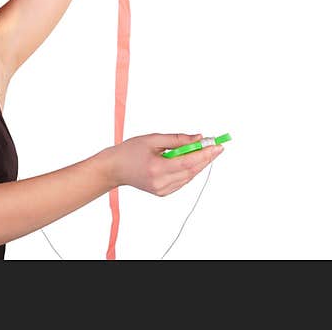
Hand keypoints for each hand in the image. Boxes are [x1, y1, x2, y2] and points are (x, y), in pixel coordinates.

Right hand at [106, 133, 224, 195]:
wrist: (114, 169)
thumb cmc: (129, 151)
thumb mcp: (152, 139)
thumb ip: (177, 139)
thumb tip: (198, 138)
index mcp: (157, 168)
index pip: (188, 162)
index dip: (205, 154)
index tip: (217, 145)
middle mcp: (161, 182)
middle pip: (192, 170)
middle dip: (206, 158)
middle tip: (216, 147)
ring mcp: (162, 190)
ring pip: (189, 177)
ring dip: (198, 164)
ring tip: (205, 151)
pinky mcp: (163, 192)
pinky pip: (182, 181)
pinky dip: (189, 170)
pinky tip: (189, 161)